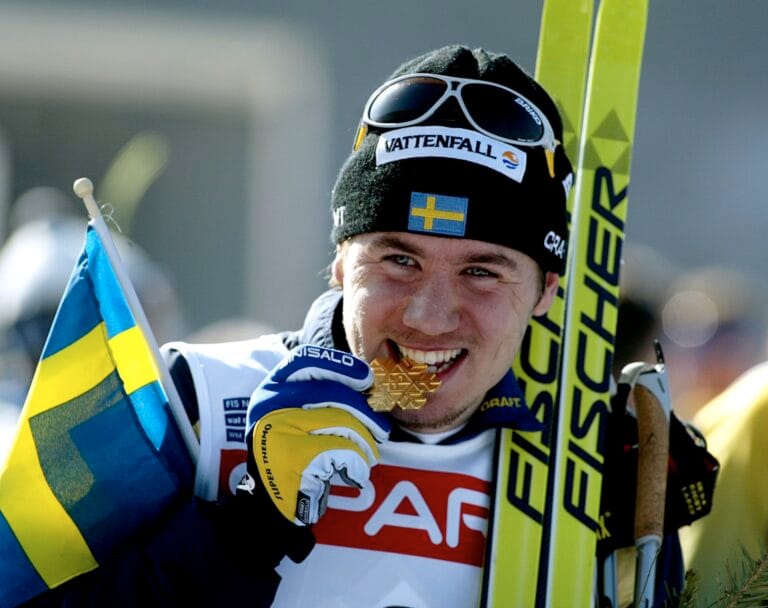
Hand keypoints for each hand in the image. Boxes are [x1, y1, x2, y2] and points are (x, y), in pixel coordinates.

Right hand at [245, 345, 389, 524]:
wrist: (270, 504)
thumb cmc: (294, 456)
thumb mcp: (295, 417)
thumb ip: (321, 395)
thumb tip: (370, 381)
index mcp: (271, 389)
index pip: (304, 359)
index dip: (339, 364)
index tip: (365, 377)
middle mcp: (270, 405)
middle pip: (332, 392)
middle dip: (365, 411)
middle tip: (381, 429)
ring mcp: (279, 430)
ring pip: (342, 421)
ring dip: (365, 441)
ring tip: (369, 454)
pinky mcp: (293, 458)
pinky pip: (342, 450)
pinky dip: (357, 463)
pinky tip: (356, 474)